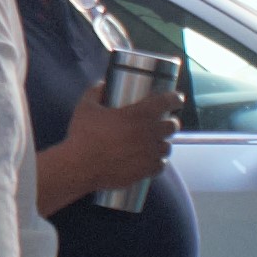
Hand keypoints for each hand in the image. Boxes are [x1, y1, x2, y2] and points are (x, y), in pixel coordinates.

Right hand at [57, 89, 177, 189]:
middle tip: (162, 122)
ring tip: (155, 142)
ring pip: (167, 147)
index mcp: (138, 114)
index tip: (176, 99)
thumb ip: (96, 91)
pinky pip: (161, 165)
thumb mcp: (86, 107)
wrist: (80, 167)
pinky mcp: (145, 171)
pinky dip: (158, 161)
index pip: (167, 101)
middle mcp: (148, 133)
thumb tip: (103, 84)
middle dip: (170, 122)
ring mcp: (149, 154)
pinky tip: (152, 160)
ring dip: (163, 142)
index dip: (175, 98)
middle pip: (173, 125)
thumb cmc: (82, 136)